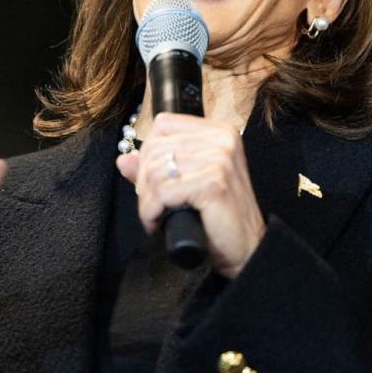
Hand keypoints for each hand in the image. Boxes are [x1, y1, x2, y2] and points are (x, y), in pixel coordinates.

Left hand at [115, 113, 265, 277]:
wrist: (247, 247)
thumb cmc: (220, 216)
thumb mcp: (189, 183)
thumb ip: (158, 167)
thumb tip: (124, 159)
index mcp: (219, 132)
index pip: (164, 124)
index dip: (148, 153)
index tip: (151, 180)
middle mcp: (222, 139)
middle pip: (155, 148)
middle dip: (144, 182)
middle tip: (152, 204)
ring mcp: (220, 159)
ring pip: (155, 172)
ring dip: (147, 201)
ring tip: (157, 215)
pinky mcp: (213, 183)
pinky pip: (162, 192)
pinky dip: (152, 212)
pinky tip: (160, 222)